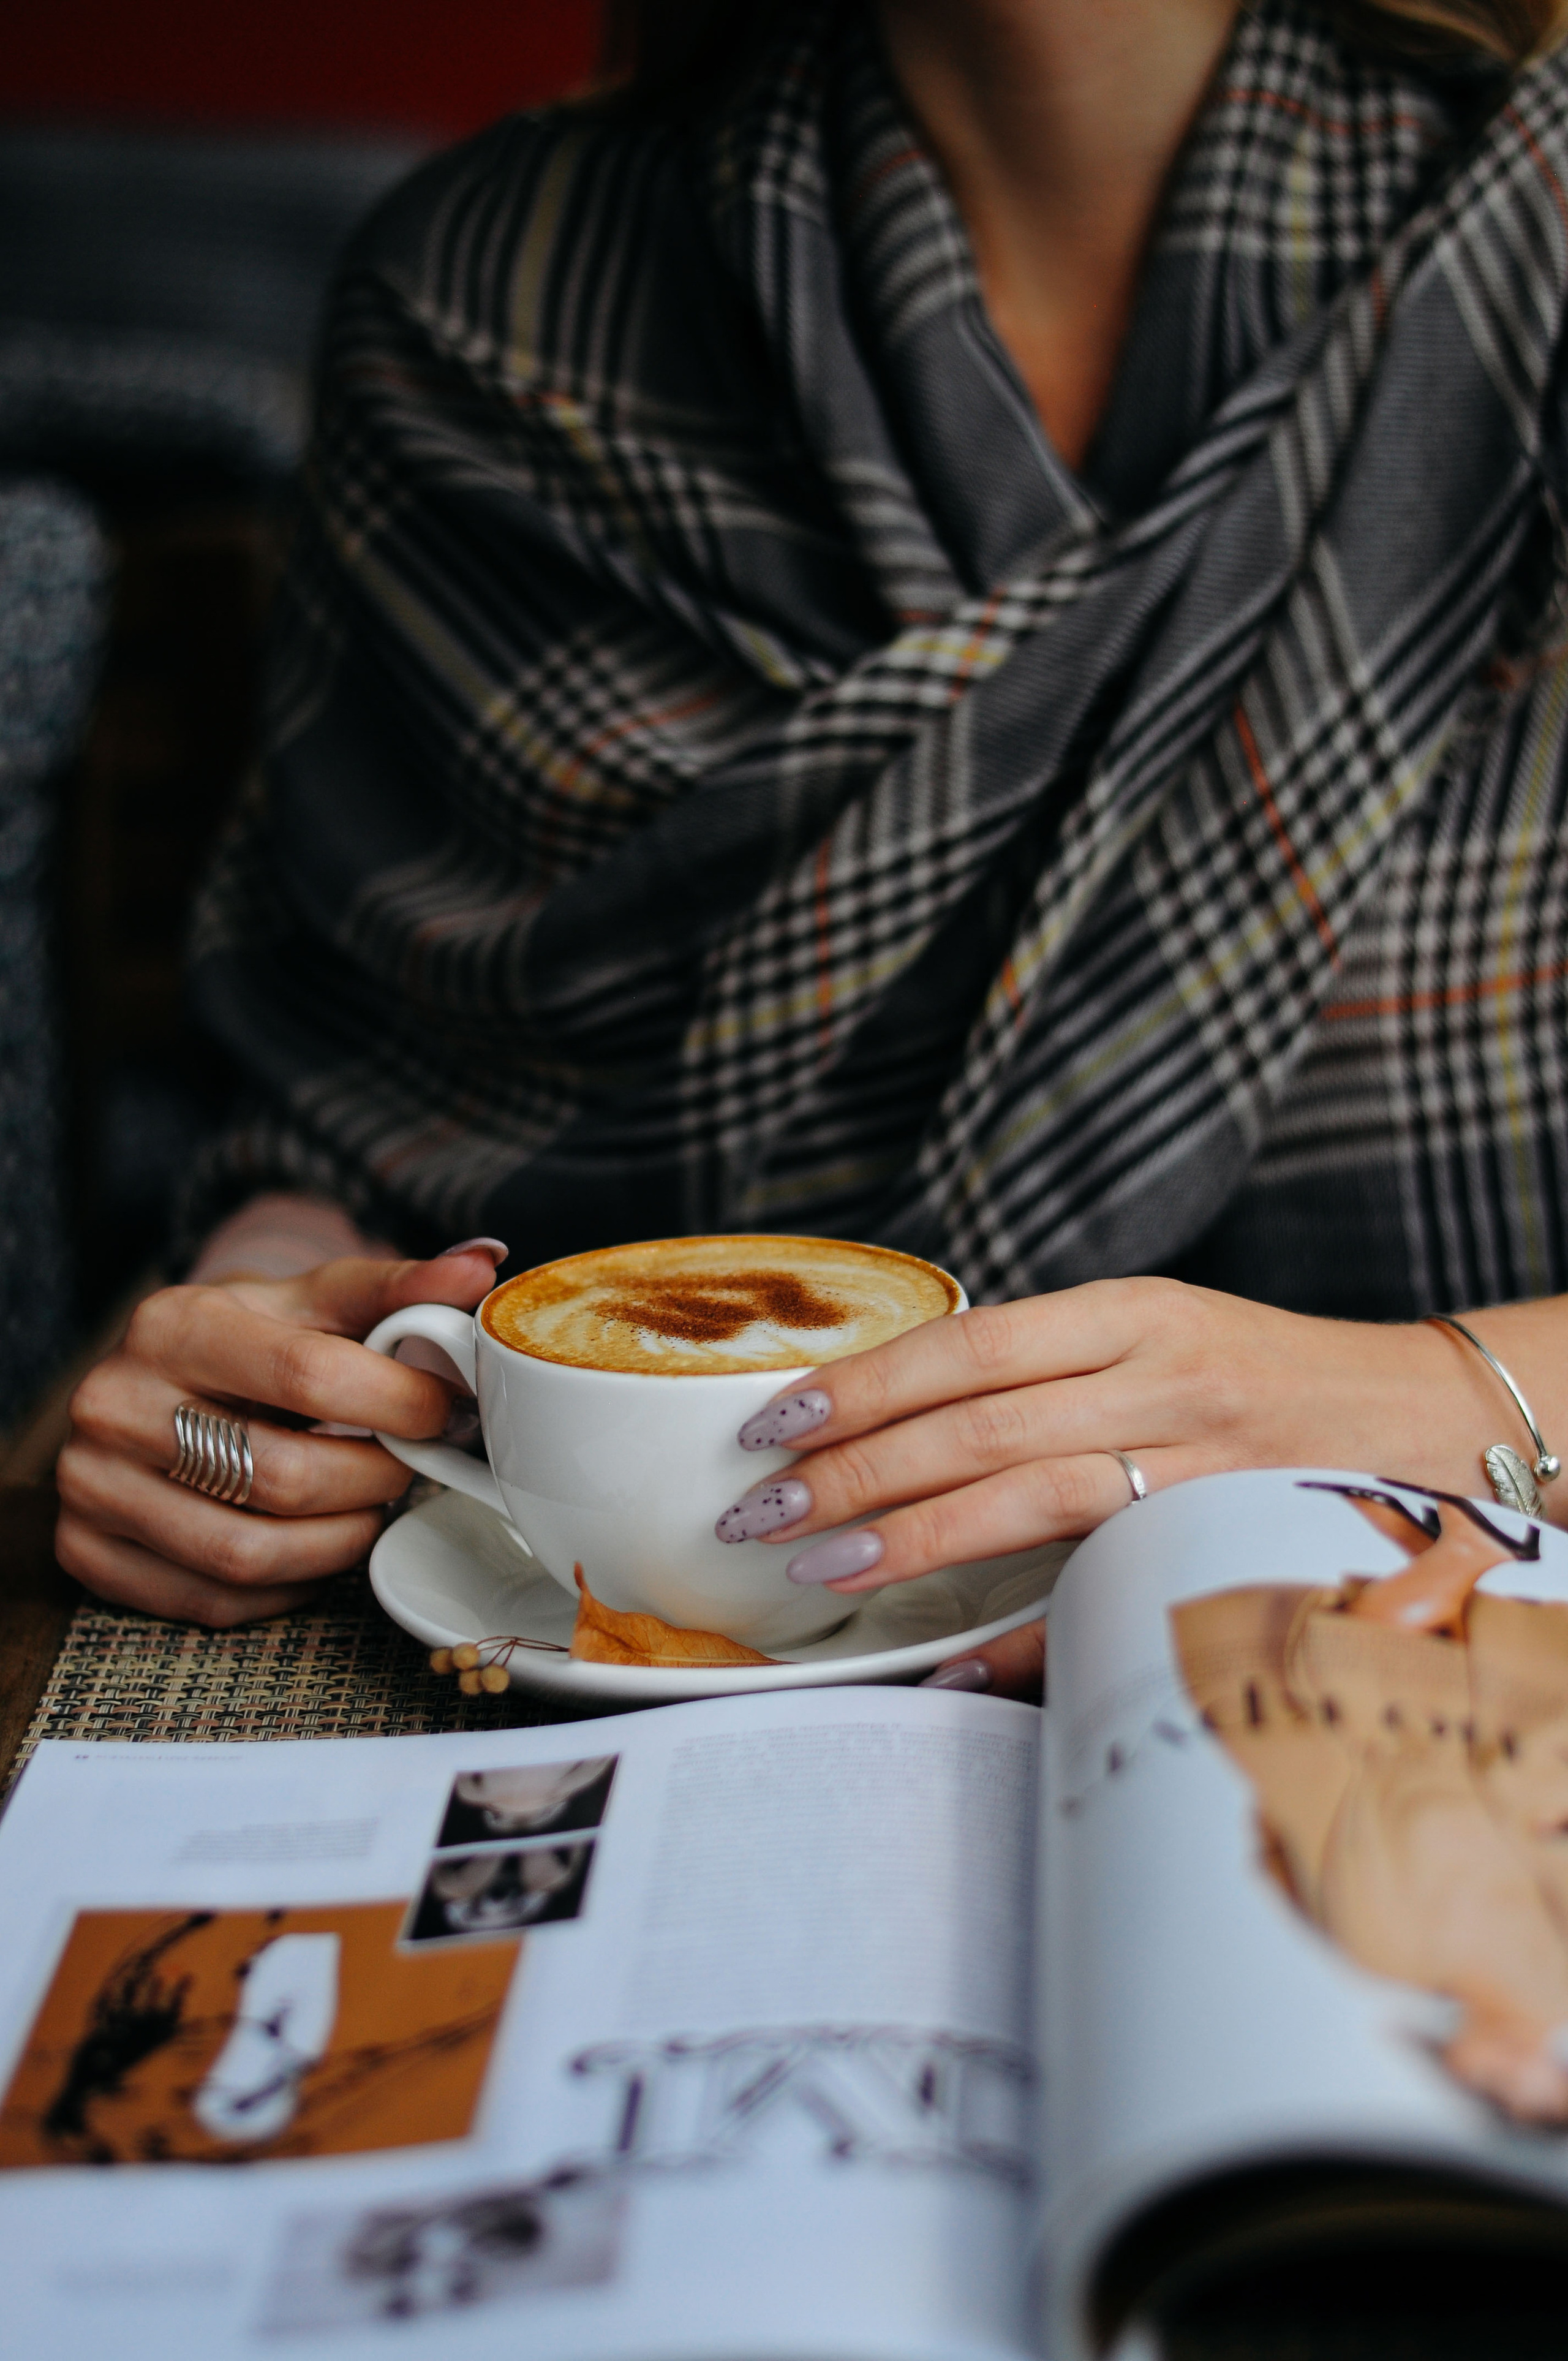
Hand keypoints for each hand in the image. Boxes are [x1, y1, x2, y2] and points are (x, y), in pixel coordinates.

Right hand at [55, 1245, 504, 1627]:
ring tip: (368, 1505)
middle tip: (409, 1465)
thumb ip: (396, 1287)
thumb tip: (484, 1262)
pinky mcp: (89, 1553)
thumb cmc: (245, 1343)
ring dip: (339, 1541)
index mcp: (171, 1323)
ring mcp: (90, 1485)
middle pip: (281, 1476)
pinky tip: (313, 1544)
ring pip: (248, 1553)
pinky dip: (288, 1584)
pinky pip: (216, 1601)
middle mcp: (114, 1403)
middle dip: (375, 1479)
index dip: (399, 1402)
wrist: (150, 1386)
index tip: (444, 1411)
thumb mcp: (309, 1301)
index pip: (308, 1375)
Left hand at [715, 1277, 1567, 1698]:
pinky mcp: (1221, 1540)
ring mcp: (1198, 1464)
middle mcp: (1162, 1379)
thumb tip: (897, 1438)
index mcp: (1130, 1315)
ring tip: (822, 1566)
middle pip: (982, 1424)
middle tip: (761, 1508)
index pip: (971, 1343)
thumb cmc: (1256, 1378)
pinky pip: (1104, 1589)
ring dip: (914, 1537)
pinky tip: (950, 1666)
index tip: (777, 1420)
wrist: (1418, 1418)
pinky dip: (1022, 1633)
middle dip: (858, 1468)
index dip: (866, 1383)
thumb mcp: (1154, 1337)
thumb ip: (1043, 1372)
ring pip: (1032, 1499)